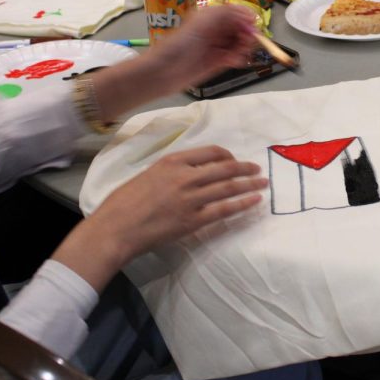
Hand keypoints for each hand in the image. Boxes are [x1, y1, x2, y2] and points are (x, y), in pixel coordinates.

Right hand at [53, 146, 265, 290]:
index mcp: (171, 161)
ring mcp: (190, 199)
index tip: (234, 160)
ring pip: (228, 187)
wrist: (116, 228)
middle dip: (244, 168)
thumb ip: (170, 172)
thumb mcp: (147, 175)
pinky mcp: (192, 220)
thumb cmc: (123, 203)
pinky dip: (242, 204)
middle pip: (224, 168)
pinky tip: (254, 201)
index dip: (227, 156)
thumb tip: (190, 174)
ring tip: (263, 184)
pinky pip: (224, 210)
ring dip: (249, 184)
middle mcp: (184, 176)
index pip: (209, 152)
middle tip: (257, 169)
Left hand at [87, 5, 257, 121]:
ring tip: (240, 52)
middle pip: (239, 28)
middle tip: (247, 40)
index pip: (234, 12)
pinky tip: (234, 61)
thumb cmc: (180, 44)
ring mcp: (216, 46)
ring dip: (243, 46)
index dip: (245, 17)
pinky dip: (238, 58)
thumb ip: (226, 14)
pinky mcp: (217, 63)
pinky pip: (234, 57)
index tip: (253, 24)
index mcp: (209, 17)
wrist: (164, 71)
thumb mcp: (203, 22)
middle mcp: (214, 30)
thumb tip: (248, 14)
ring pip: (238, 43)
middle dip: (246, 33)